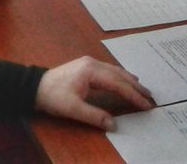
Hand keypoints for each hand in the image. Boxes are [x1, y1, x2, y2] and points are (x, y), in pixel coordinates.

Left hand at [35, 56, 153, 129]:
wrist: (35, 86)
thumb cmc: (53, 96)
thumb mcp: (73, 109)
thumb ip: (94, 116)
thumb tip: (114, 124)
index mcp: (91, 71)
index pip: (118, 83)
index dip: (133, 95)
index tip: (146, 104)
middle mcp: (92, 63)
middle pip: (119, 74)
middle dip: (136, 86)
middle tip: (151, 97)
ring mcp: (89, 63)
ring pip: (115, 71)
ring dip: (129, 81)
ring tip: (142, 90)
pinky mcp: (86, 67)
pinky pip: (109, 71)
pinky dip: (120, 77)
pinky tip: (125, 81)